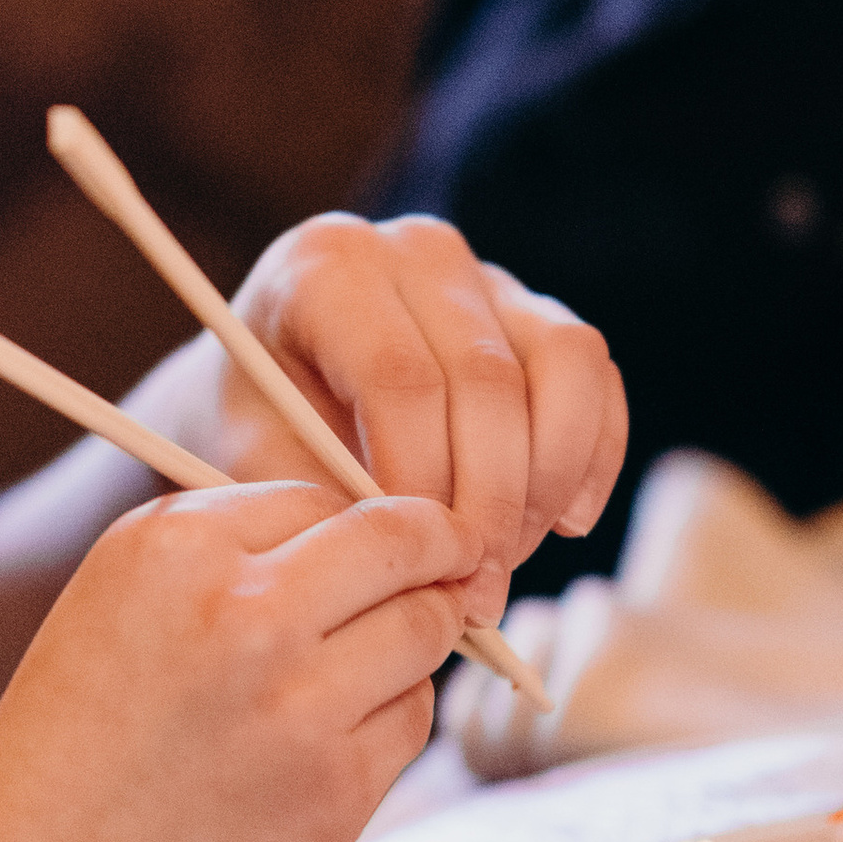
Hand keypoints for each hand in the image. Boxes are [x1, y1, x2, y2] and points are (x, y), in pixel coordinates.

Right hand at [0, 472, 480, 841]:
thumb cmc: (60, 760)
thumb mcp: (109, 609)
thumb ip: (219, 556)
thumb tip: (358, 534)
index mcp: (170, 547)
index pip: (321, 492)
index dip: (359, 519)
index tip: (382, 541)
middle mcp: (242, 610)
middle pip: (399, 545)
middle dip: (436, 554)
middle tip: (453, 568)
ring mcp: (299, 703)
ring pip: (423, 632)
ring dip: (416, 641)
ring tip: (364, 672)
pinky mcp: (337, 789)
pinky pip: (410, 721)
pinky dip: (390, 721)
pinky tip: (327, 747)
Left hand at [204, 213, 626, 631]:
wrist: (259, 393)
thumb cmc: (248, 431)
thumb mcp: (254, 463)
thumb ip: (329, 505)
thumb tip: (419, 565)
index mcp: (326, 266)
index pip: (400, 377)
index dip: (423, 483)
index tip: (424, 567)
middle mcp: (415, 252)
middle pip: (487, 376)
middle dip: (490, 499)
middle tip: (475, 590)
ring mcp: (485, 275)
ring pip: (564, 362)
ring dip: (549, 477)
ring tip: (508, 556)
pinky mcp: (535, 312)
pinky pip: (594, 378)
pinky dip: (591, 455)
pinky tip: (563, 524)